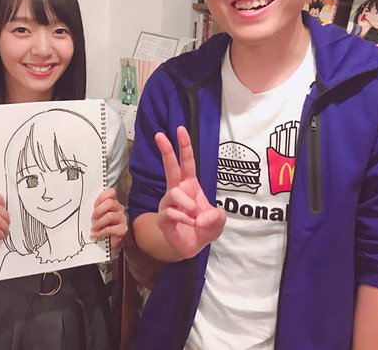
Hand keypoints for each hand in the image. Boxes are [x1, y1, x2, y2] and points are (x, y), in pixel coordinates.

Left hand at [91, 188, 126, 250]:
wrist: (108, 242)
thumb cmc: (102, 226)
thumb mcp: (97, 215)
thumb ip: (95, 209)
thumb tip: (84, 206)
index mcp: (113, 202)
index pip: (111, 192)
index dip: (101, 197)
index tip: (94, 205)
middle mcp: (119, 209)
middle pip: (110, 203)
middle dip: (98, 211)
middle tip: (93, 218)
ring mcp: (122, 218)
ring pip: (110, 216)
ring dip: (99, 222)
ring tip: (94, 227)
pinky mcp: (123, 229)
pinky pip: (110, 229)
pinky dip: (100, 232)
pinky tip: (96, 234)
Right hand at [155, 126, 225, 259]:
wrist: (190, 247)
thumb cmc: (202, 228)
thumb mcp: (217, 222)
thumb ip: (217, 218)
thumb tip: (205, 216)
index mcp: (190, 185)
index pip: (187, 162)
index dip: (184, 146)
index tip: (180, 129)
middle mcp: (176, 190)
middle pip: (170, 167)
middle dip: (166, 150)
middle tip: (159, 135)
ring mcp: (168, 203)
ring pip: (174, 194)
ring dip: (189, 205)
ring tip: (195, 218)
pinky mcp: (162, 217)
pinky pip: (172, 213)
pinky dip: (185, 220)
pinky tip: (189, 225)